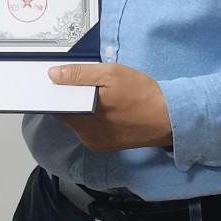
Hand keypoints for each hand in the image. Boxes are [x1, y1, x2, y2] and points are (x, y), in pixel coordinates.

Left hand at [48, 63, 172, 153]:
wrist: (167, 118)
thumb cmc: (139, 92)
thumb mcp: (111, 73)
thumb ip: (79, 74)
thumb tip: (53, 75)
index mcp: (82, 116)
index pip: (55, 104)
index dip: (56, 91)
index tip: (61, 80)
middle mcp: (84, 134)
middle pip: (64, 114)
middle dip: (69, 99)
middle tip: (84, 84)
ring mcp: (93, 142)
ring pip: (76, 123)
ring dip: (80, 110)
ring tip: (97, 96)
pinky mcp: (103, 147)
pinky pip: (87, 131)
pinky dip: (90, 120)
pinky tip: (104, 109)